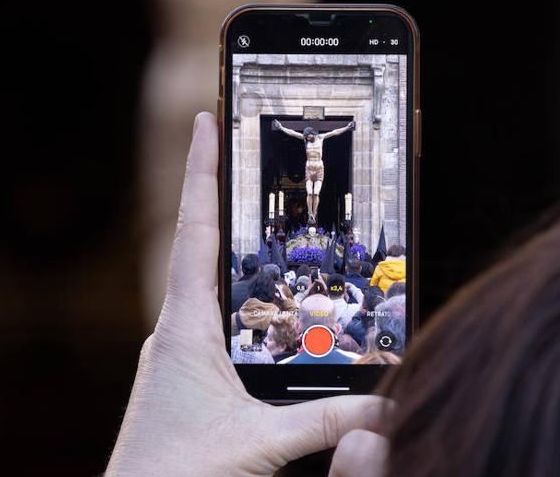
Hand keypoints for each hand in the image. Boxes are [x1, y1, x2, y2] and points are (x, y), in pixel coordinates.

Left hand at [106, 113, 388, 475]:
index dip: (203, 170)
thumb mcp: (258, 445)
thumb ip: (324, 424)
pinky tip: (275, 323)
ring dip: (242, 259)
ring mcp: (178, 357)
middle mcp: (176, 332)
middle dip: (227, 202)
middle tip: (250, 155)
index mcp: (183, 328)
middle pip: (206, 249)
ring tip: (275, 230)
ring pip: (216, 292)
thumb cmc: (173, 475)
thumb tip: (387, 406)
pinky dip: (248, 311)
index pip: (196, 230)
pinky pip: (221, 329)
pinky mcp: (186, 383)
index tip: (207, 118)